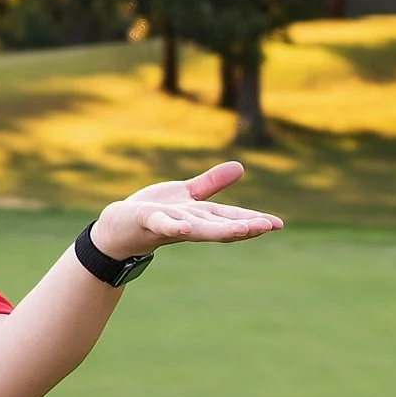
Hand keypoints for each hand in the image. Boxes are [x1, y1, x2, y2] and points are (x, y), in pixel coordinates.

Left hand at [90, 164, 284, 256]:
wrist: (117, 228)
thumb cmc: (152, 212)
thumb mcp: (186, 194)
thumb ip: (211, 184)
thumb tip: (240, 167)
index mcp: (199, 217)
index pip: (231, 218)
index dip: (254, 220)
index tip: (278, 223)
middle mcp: (188, 224)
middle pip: (220, 226)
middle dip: (245, 227)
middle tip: (269, 226)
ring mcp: (169, 223)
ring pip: (197, 228)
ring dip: (220, 230)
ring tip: (243, 229)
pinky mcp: (148, 220)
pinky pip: (162, 224)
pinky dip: (172, 226)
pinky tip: (182, 227)